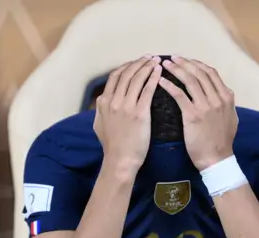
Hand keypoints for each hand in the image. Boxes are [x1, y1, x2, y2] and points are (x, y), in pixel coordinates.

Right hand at [94, 55, 161, 174]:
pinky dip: (153, 78)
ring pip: (136, 79)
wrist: (120, 160)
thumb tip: (102, 102)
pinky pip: (147, 90)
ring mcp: (126, 106)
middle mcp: (113, 101)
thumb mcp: (99, 125)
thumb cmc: (112, 147)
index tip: (136, 62)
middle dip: (139, 63)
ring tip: (156, 61)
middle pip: (126, 74)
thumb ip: (101, 111)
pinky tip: (159, 72)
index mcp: (103, 102)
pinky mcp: (139, 113)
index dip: (127, 67)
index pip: (115, 77)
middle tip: (149, 57)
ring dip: (147, 67)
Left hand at [159, 56, 237, 170]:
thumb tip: (223, 95)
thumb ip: (226, 105)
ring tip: (165, 64)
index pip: (211, 73)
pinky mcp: (193, 115)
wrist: (217, 159)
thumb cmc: (221, 143)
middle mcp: (218, 98)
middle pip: (200, 73)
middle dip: (185, 62)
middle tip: (173, 58)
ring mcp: (206, 106)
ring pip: (190, 80)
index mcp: (226, 97)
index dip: (197, 64)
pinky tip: (161, 81)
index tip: (187, 60)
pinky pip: (180, 95)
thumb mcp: (231, 119)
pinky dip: (170, 86)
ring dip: (176, 69)